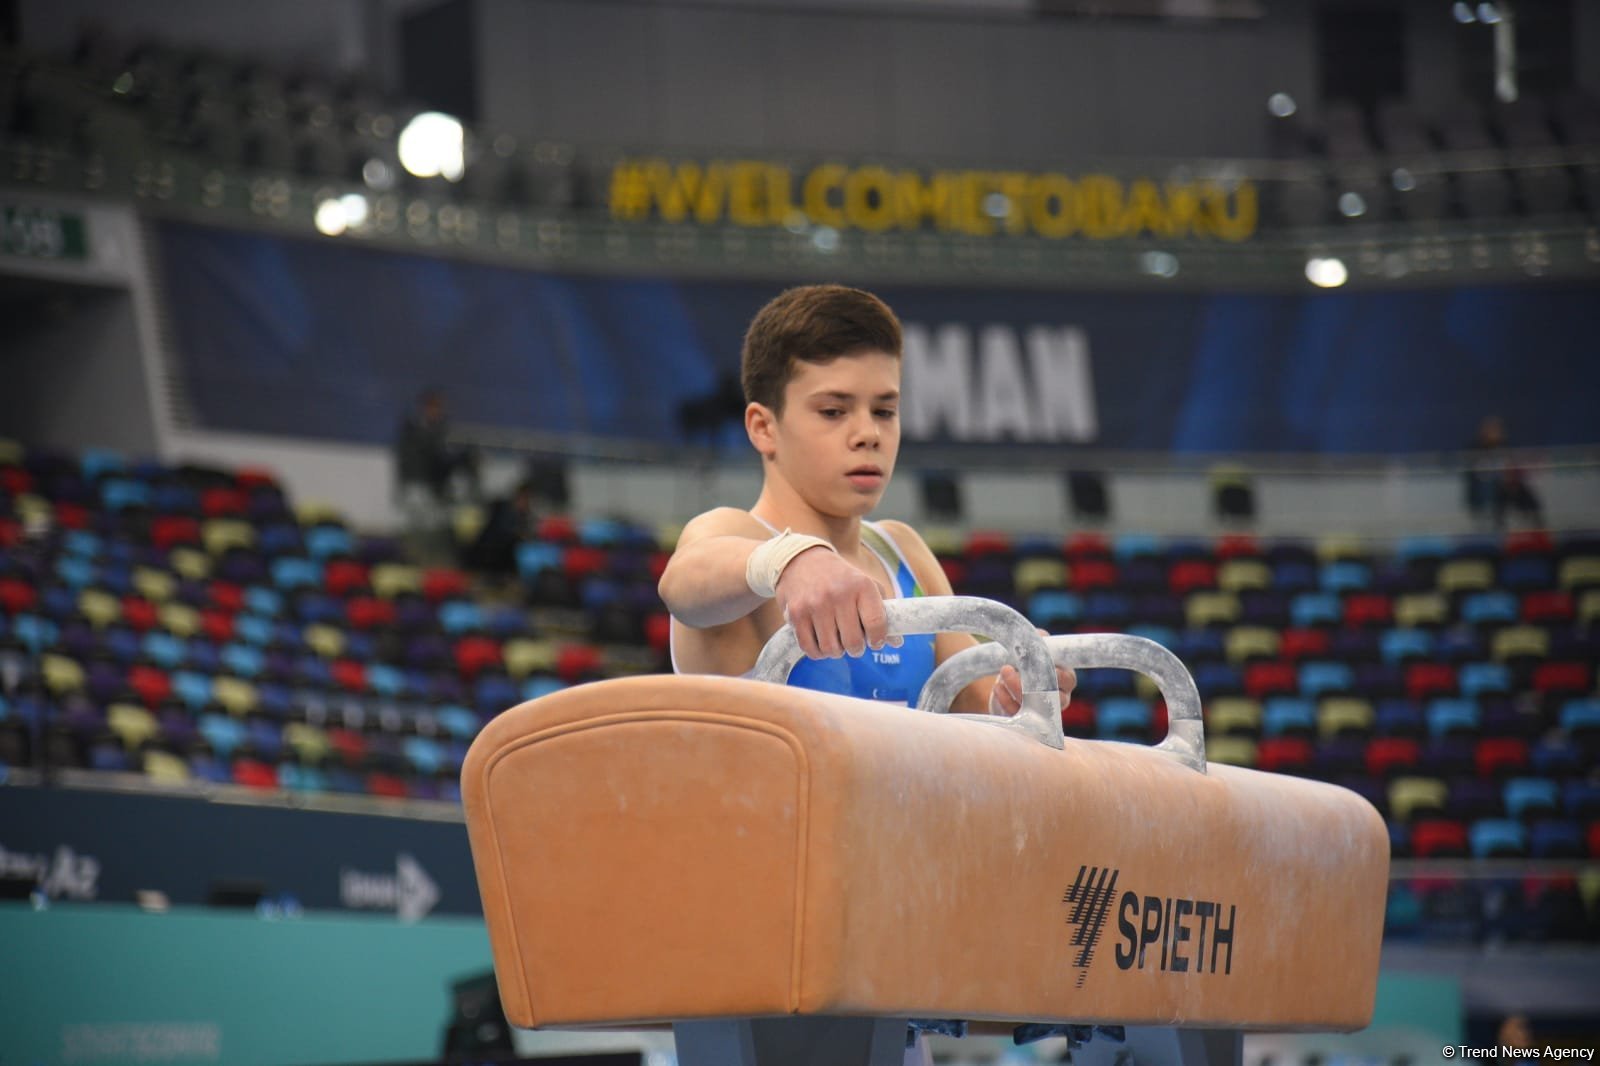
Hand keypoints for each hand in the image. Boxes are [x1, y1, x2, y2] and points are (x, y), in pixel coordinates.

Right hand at [775, 547, 901, 659]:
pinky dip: (818, 652)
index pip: (876, 624)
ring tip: (836, 641)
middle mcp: (839, 594)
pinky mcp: (796, 613)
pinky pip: (810, 648)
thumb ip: (883, 612)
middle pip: (853, 642)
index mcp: (861, 586)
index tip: (875, 642)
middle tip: (854, 644)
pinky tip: (821, 643)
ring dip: (836, 651)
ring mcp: (816, 604)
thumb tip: (897, 642)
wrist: (803, 561)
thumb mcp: (865, 586)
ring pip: (831, 649)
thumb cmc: (841, 578)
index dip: (878, 640)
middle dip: (856, 649)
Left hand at [989, 629, 1076, 716]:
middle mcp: (1059, 698)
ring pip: (1034, 708)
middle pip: (1051, 697)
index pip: (1067, 679)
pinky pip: (1018, 715)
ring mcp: (1043, 712)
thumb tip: (1040, 636)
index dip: (1055, 674)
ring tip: (1002, 673)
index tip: (1036, 665)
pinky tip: (998, 687)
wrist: (1005, 681)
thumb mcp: (1030, 649)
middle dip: (1028, 683)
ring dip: (1014, 689)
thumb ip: (1036, 641)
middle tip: (1006, 668)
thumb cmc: (1024, 662)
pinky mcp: (1026, 721)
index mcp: (1065, 679)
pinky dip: (1005, 700)